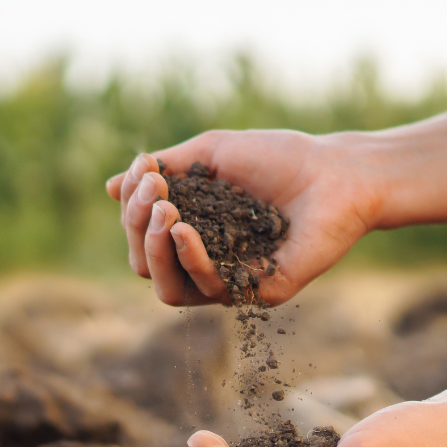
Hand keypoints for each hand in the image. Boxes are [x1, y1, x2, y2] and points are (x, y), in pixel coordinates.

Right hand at [105, 130, 379, 306]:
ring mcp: (233, 280)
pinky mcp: (258, 293)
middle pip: (146, 265)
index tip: (147, 170)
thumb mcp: (212, 153)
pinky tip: (184, 229)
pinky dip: (189, 260)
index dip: (132, 207)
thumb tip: (110, 187)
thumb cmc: (279, 158)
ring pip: (168, 289)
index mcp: (195, 230)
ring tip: (164, 211)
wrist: (336, 172)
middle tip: (155, 192)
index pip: (143, 235)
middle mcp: (209, 260)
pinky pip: (208, 290)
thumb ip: (165, 169)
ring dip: (153, 249)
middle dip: (137, 227)